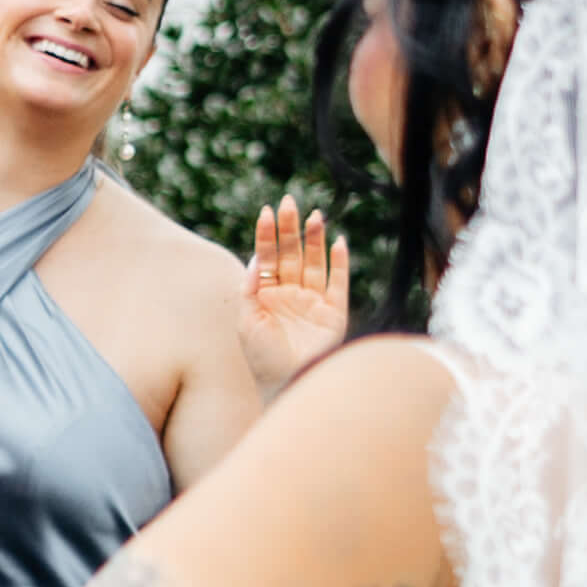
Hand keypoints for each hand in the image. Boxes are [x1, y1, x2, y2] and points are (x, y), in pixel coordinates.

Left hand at [239, 199, 350, 379]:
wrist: (286, 384)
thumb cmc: (262, 358)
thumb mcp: (247, 322)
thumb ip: (250, 290)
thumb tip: (255, 259)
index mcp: (266, 295)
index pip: (266, 257)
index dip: (267, 235)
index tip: (266, 212)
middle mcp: (290, 294)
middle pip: (291, 254)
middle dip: (290, 229)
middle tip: (289, 202)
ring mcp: (312, 302)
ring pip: (314, 263)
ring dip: (314, 239)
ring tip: (314, 216)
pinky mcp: (333, 313)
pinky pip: (337, 283)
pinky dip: (339, 263)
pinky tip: (338, 242)